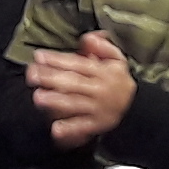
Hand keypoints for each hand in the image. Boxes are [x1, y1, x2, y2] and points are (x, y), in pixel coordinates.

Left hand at [28, 31, 137, 148]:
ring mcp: (97, 109)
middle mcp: (99, 89)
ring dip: (56, 101)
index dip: (58, 59)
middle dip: (51, 78)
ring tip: (38, 97)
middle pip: (73, 82)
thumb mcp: (117, 60)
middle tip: (31, 75)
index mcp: (102, 72)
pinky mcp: (96, 125)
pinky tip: (56, 129)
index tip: (39, 56)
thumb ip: (102, 47)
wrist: (136, 110)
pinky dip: (70, 129)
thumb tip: (87, 38)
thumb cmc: (119, 82)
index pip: (77, 64)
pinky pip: (82, 127)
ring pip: (75, 103)